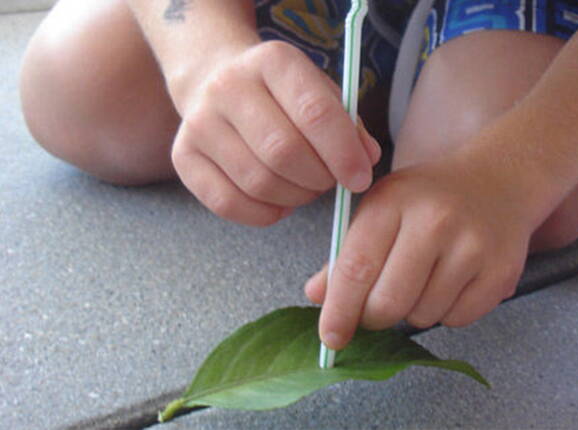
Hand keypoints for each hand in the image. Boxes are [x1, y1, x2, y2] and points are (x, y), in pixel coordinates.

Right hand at [171, 41, 380, 225]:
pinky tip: (278, 203)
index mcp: (273, 61)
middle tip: (329, 182)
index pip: (314, 112)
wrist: (216, 80)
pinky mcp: (183, 156)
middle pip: (283, 152)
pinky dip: (264, 214)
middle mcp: (229, 86)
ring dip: (294, 198)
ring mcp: (200, 122)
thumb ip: (349, 125)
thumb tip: (366, 159)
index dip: (343, 153)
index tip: (360, 178)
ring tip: (305, 188)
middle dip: (318, 179)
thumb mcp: (321, 93)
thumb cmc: (283, 95)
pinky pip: (228, 204)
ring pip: (258, 182)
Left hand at [305, 151, 536, 349]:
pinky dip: (448, 312)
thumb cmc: (429, 197)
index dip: (339, 311)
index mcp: (393, 202)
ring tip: (425, 279)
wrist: (498, 179)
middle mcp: (434, 221)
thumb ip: (348, 254)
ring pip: (422, 316)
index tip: (331, 337)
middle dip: (375, 318)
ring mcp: (472, 247)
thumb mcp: (382, 209)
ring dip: (414, 312)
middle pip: (389, 302)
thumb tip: (318, 296)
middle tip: (377, 309)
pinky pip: (457, 319)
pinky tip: (453, 281)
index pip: (356, 268)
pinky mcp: (500, 271)